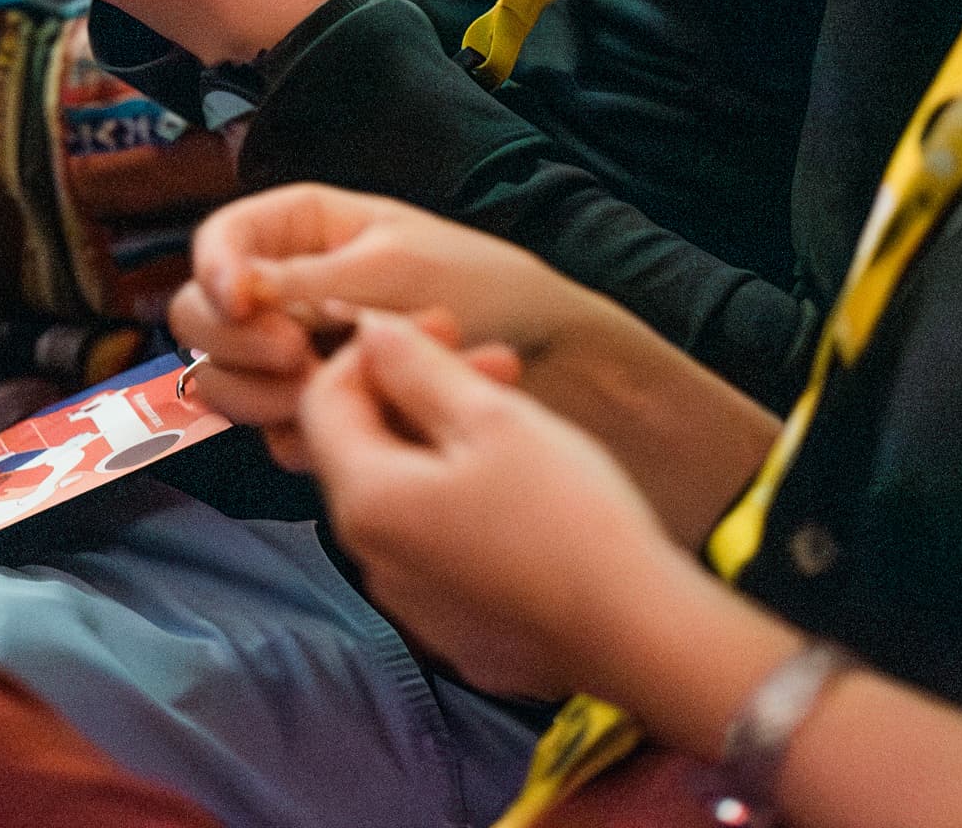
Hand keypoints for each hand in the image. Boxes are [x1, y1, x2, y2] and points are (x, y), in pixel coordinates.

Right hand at [173, 184, 595, 436]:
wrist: (549, 360)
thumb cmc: (484, 288)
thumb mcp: (394, 270)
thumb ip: (308, 283)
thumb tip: (232, 288)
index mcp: (303, 231)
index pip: (220, 242)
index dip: (217, 271)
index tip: (245, 302)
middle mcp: (287, 293)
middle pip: (202, 318)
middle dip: (239, 343)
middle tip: (298, 357)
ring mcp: (297, 358)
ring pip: (226, 382)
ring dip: (268, 395)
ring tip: (342, 390)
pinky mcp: (319, 414)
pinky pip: (275, 433)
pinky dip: (310, 435)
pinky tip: (371, 422)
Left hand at [300, 310, 703, 703]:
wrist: (638, 635)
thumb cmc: (567, 518)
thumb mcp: (493, 419)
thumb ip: (418, 369)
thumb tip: (370, 332)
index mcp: (365, 502)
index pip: (324, 403)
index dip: (375, 350)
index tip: (440, 326)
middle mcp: (372, 560)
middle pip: (367, 450)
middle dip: (421, 392)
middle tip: (497, 360)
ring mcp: (414, 603)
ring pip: (408, 496)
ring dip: (447, 442)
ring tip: (520, 412)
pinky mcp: (458, 628)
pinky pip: (439, 546)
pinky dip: (464, 500)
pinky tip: (525, 484)